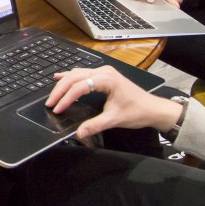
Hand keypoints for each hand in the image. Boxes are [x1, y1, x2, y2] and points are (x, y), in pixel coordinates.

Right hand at [46, 65, 181, 140]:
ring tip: (53, 95)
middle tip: (50, 103)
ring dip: (63, 83)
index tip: (57, 109)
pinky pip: (82, 73)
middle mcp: (103, 71)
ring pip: (77, 73)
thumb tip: (79, 133)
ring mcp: (104, 71)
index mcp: (106, 79)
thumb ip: (95, 125)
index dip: (66, 98)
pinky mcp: (104, 75)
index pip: (80, 86)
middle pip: (74, 77)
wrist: (154, 109)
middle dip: (60, 90)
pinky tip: (60, 77)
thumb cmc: (137, 112)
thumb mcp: (115, 119)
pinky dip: (70, 77)